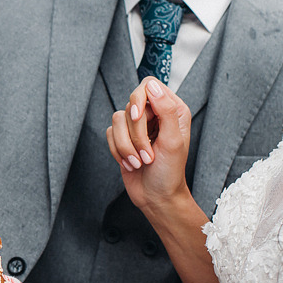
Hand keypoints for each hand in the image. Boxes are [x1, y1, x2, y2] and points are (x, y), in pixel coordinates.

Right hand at [105, 77, 193, 213]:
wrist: (156, 196)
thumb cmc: (170, 172)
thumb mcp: (173, 141)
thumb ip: (166, 110)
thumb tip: (152, 86)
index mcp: (172, 110)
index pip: (149, 85)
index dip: (139, 99)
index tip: (138, 118)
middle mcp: (154, 114)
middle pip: (131, 105)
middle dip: (135, 133)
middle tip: (147, 153)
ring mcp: (137, 127)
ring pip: (117, 121)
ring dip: (126, 146)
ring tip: (140, 162)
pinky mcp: (123, 139)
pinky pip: (109, 134)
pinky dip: (118, 151)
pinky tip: (131, 163)